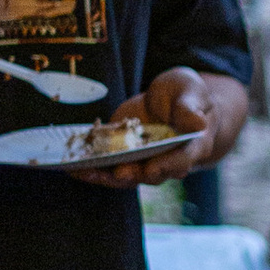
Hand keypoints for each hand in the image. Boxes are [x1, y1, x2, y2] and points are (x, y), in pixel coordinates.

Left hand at [67, 66, 246, 187]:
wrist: (171, 103)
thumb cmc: (186, 96)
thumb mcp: (191, 92)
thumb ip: (190, 108)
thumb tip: (197, 124)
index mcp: (190, 146)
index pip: (181, 160)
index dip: (168, 165)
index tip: (154, 167)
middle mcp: (167, 161)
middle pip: (152, 174)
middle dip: (134, 174)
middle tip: (120, 172)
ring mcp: (144, 161)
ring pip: (127, 176)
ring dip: (106, 177)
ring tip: (86, 172)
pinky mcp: (124, 157)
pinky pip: (109, 167)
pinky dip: (92, 169)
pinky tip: (72, 166)